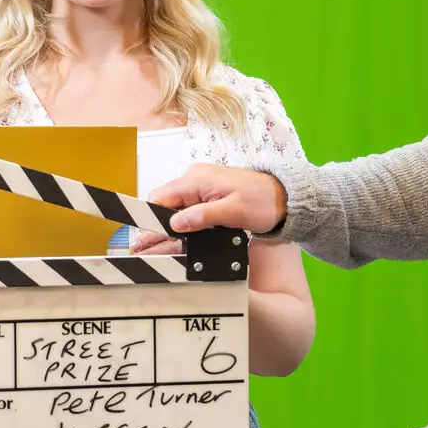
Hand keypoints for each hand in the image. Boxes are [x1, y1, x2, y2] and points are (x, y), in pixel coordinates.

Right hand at [149, 163, 288, 237]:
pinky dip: (184, 224)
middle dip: (158, 226)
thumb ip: (203, 215)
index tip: (148, 237)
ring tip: (157, 248)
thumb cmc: (264, 201)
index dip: (153, 217)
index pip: (161, 196)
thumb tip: (176, 222)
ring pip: (175, 208)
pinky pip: (187, 209)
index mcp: (197, 179)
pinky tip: (179, 240)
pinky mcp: (207, 196)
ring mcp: (200, 187)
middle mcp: (195, 179)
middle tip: (144, 248)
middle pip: (165, 204)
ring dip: (171, 227)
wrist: (283, 197)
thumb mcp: (234, 211)